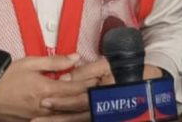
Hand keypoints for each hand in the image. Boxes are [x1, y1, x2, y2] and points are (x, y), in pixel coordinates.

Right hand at [0, 54, 96, 121]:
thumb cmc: (5, 78)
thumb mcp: (30, 63)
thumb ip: (54, 61)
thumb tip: (75, 57)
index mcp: (47, 89)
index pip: (77, 88)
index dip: (91, 83)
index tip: (101, 78)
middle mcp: (46, 106)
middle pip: (75, 103)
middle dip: (89, 96)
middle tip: (101, 89)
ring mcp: (40, 116)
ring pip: (67, 113)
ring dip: (79, 105)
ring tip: (90, 98)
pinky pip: (55, 118)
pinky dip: (65, 112)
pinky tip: (70, 107)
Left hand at [31, 61, 165, 121]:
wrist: (147, 84)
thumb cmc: (127, 72)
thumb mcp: (107, 66)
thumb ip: (87, 71)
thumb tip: (67, 77)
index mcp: (99, 93)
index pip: (75, 100)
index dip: (59, 101)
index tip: (43, 102)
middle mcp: (98, 107)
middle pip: (72, 116)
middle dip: (53, 118)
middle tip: (34, 120)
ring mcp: (99, 114)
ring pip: (76, 121)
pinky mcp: (101, 116)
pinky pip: (82, 120)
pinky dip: (70, 121)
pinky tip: (59, 121)